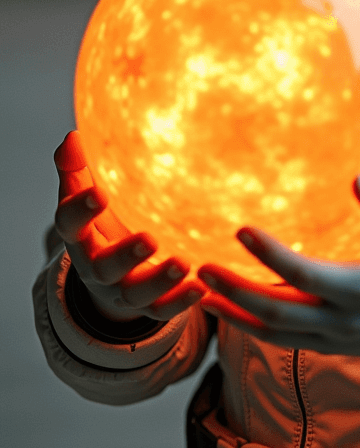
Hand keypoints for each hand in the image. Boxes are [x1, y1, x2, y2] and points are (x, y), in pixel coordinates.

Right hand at [53, 130, 204, 323]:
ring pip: (137, 293)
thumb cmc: (99, 218)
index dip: (80, 210)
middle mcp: (96, 268)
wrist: (107, 272)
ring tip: (185, 263)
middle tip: (151, 239)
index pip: (69, 224)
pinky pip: (163, 310)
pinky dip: (182, 302)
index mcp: (78, 236)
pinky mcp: (147, 306)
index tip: (99, 193)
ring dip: (161, 280)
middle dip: (126, 255)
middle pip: (105, 267)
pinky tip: (203, 287)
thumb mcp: (84, 193)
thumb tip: (72, 137)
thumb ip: (75, 167)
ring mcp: (122, 290)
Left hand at [199, 176, 359, 366]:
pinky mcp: (332, 346)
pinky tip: (230, 305)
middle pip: (276, 314)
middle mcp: (343, 321)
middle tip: (199, 265)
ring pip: (273, 335)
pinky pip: (284, 341)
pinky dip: (252, 326)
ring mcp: (335, 339)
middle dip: (234, 291)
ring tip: (200, 289)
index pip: (305, 275)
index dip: (270, 255)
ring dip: (235, 314)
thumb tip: (356, 179)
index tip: (240, 228)